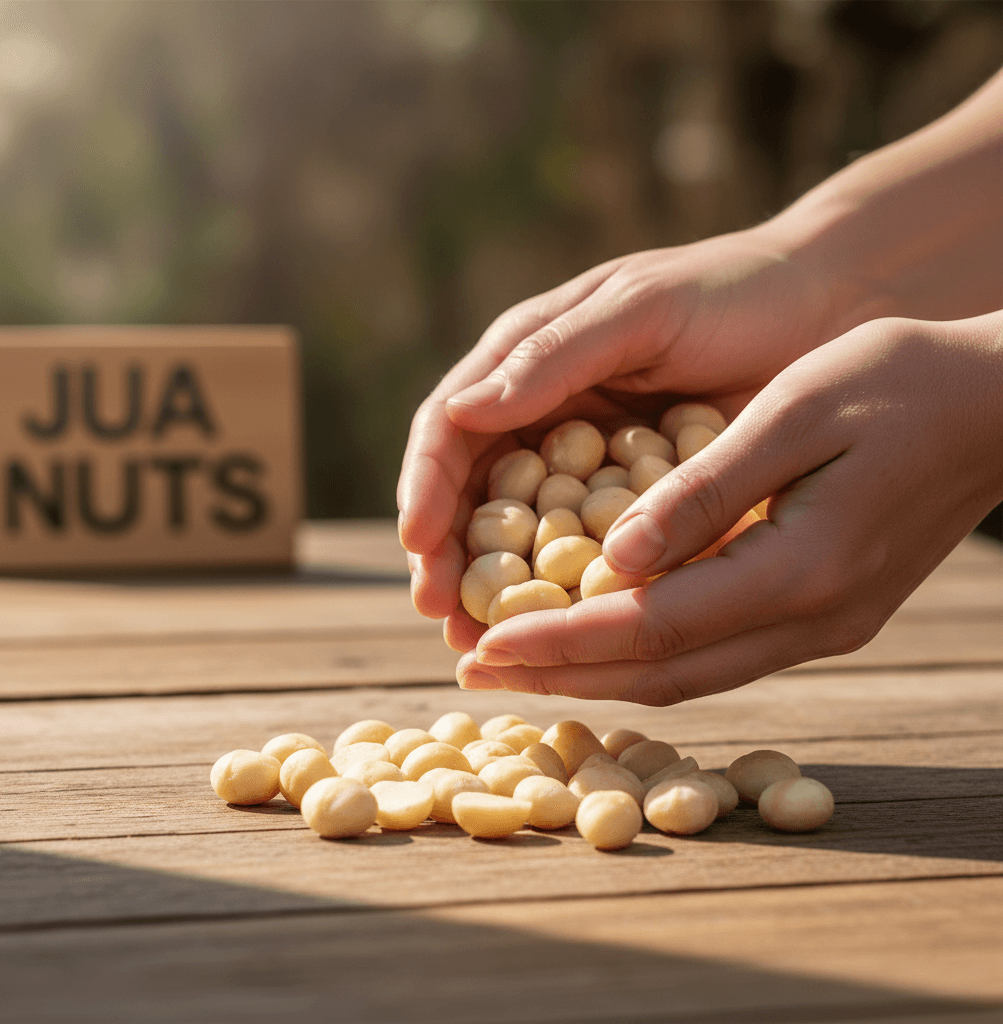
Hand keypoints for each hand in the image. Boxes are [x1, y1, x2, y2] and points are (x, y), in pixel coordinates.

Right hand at [397, 223, 868, 622]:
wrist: (826, 308)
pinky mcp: (639, 502)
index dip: (426, 488)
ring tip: (484, 644)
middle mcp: (545, 418)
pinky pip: (592, 553)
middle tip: (444, 618)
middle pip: (473, 495)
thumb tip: (459, 412)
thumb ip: (553, 356)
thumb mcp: (638, 310)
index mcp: (528, 363)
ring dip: (499, 589)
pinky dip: (571, 593)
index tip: (420, 548)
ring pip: (524, 534)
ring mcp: (589, 465)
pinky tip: (566, 633)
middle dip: (450, 557)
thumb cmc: (729, 291)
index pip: (450, 429)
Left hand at [456, 311, 1002, 703]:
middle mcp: (811, 619)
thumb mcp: (797, 411)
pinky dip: (649, 654)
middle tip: (475, 671)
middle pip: (661, 672)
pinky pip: (717, 653)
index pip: (649, 625)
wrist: (999, 406)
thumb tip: (616, 557)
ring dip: (599, 674)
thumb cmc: (901, 383)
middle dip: (562, 675)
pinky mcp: (827, 614)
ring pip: (688, 675)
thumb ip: (705, 489)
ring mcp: (824, 627)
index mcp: (799, 568)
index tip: (482, 645)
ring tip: (521, 665)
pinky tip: (602, 637)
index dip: (559, 641)